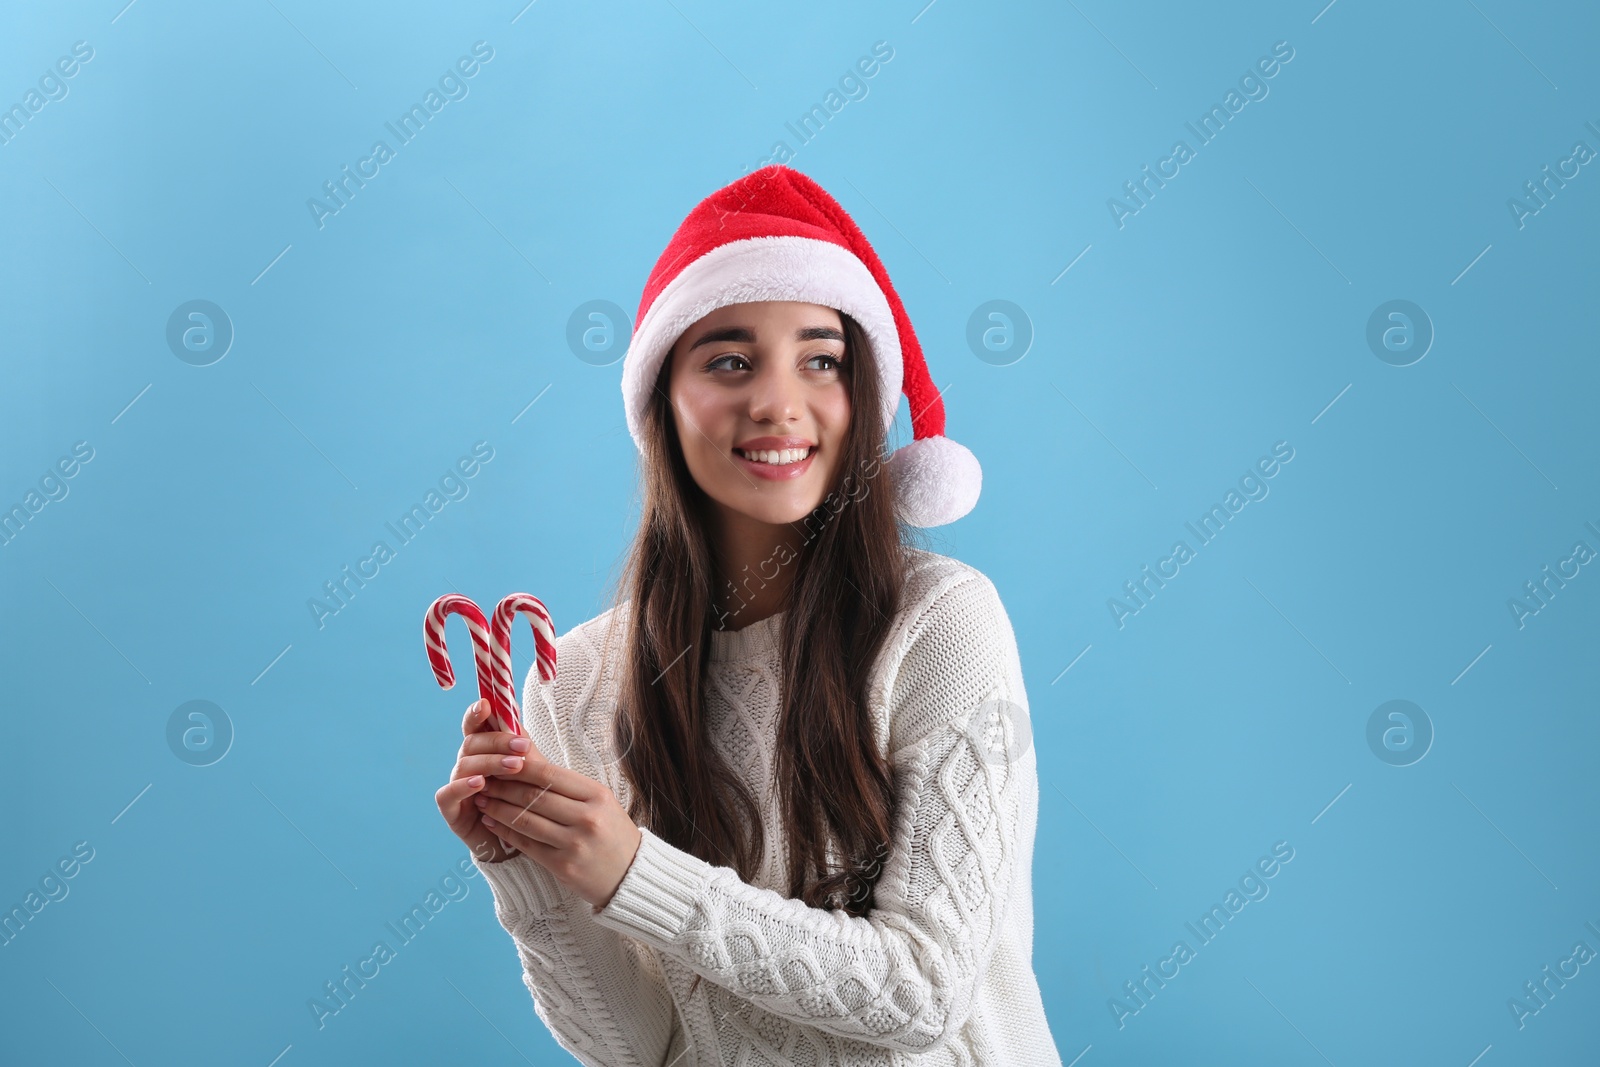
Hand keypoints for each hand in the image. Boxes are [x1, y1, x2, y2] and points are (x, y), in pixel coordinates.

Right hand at [435, 698, 525, 864]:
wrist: (521, 841)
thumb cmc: (525, 800)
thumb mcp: (529, 770)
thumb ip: (521, 744)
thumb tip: (516, 710)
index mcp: (483, 751)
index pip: (474, 726)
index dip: (476, 714)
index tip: (487, 704)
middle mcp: (466, 765)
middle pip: (472, 743)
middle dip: (498, 741)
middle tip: (523, 747)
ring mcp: (456, 786)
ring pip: (464, 765)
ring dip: (490, 762)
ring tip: (514, 766)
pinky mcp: (451, 810)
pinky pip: (448, 794)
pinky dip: (462, 786)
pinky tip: (480, 784)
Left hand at [473, 728, 643, 911]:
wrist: (632, 874)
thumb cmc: (611, 831)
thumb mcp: (598, 800)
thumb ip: (565, 783)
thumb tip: (527, 758)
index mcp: (597, 795)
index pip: (549, 774)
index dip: (519, 766)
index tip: (499, 760)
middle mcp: (587, 817)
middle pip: (534, 796)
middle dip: (502, 786)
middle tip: (483, 779)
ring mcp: (575, 843)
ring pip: (525, 820)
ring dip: (498, 808)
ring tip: (481, 799)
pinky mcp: (564, 866)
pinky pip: (527, 844)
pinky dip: (505, 832)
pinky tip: (491, 821)